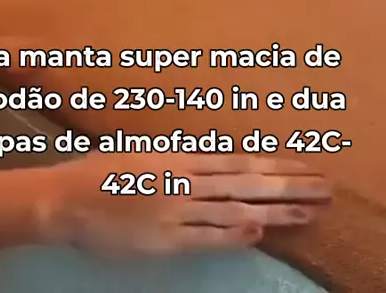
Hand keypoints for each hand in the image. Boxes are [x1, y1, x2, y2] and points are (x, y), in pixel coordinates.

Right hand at [34, 151, 330, 255]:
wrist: (68, 198)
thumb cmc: (104, 169)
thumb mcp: (146, 152)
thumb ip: (180, 159)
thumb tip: (213, 164)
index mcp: (180, 156)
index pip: (240, 161)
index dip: (275, 164)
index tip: (305, 166)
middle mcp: (186, 181)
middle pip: (247, 183)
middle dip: (288, 186)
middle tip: (323, 188)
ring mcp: (177, 211)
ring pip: (235, 210)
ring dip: (274, 212)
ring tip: (307, 213)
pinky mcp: (166, 240)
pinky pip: (206, 237)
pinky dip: (234, 235)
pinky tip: (259, 233)